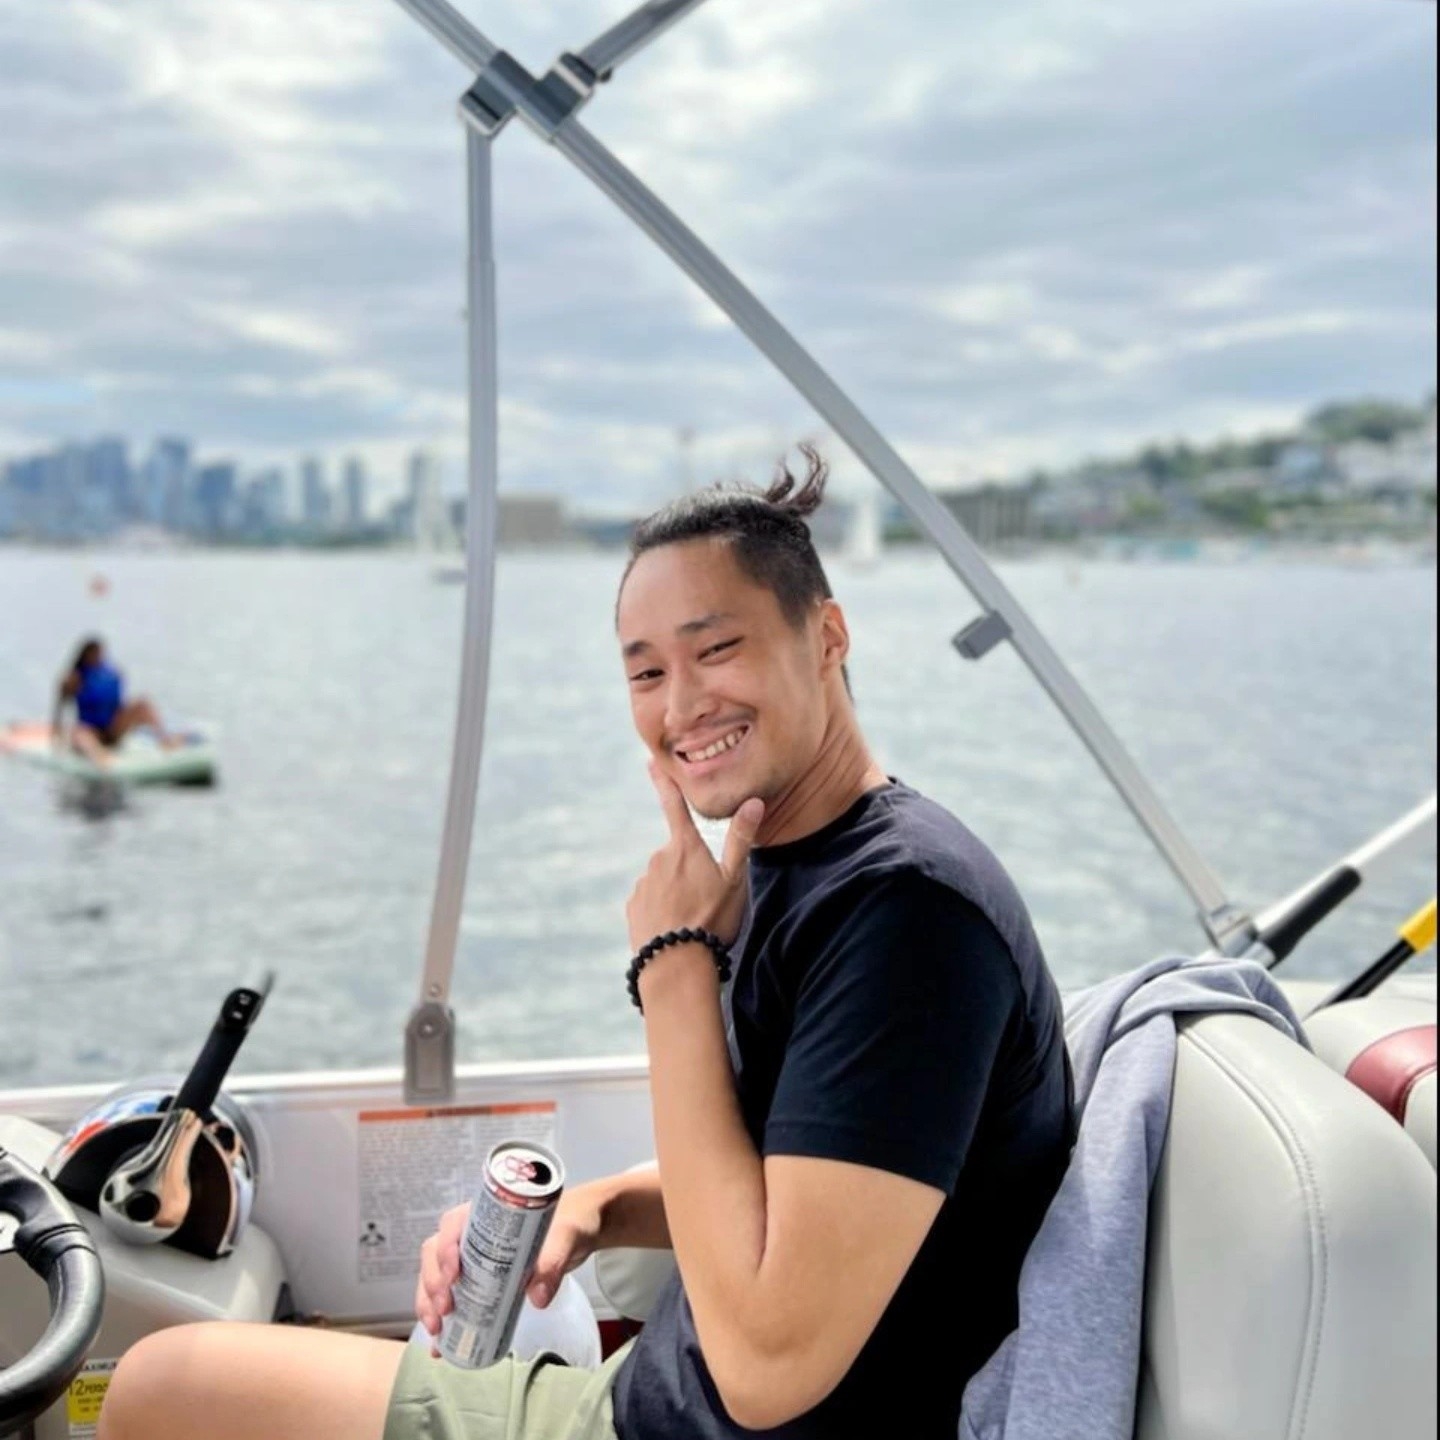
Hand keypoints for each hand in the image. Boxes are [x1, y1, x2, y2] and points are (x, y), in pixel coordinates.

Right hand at [413, 1187, 607, 1340]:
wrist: (577, 1232)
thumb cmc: (568, 1223)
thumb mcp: (564, 1237)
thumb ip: (553, 1261)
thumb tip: (538, 1297)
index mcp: (486, 1214)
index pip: (452, 1225)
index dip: (445, 1249)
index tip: (453, 1274)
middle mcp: (472, 1234)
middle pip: (435, 1254)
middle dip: (432, 1283)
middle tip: (444, 1310)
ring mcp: (472, 1259)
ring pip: (436, 1277)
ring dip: (429, 1303)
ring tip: (436, 1331)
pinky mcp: (477, 1281)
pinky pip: (450, 1297)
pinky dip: (441, 1320)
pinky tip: (439, 1344)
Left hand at [626, 764, 764, 951]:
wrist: (676, 963)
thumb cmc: (712, 919)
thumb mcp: (734, 880)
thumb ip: (741, 840)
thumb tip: (755, 801)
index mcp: (685, 848)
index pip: (674, 807)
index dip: (664, 783)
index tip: (650, 762)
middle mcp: (658, 859)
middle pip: (677, 856)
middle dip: (689, 872)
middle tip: (708, 901)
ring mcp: (643, 883)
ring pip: (664, 882)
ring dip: (676, 894)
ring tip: (693, 920)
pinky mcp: (633, 907)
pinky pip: (650, 903)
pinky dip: (662, 912)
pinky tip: (674, 930)